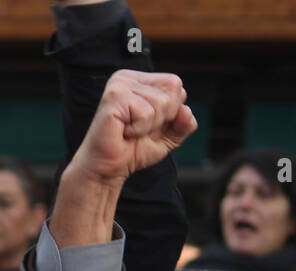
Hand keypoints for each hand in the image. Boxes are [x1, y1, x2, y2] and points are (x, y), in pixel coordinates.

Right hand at [66, 70, 195, 187]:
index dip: (172, 111)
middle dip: (163, 117)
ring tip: (130, 131)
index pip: (175, 84)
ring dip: (149, 126)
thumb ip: (184, 124)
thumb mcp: (167, 137)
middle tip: (140, 128)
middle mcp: (128, 77)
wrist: (108, 168)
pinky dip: (139, 129)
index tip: (149, 124)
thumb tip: (186, 111)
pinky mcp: (114, 96)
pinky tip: (124, 132)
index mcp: (139, 80)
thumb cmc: (132, 150)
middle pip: (173, 88)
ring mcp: (120, 84)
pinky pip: (146, 112)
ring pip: (161, 102)